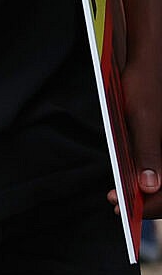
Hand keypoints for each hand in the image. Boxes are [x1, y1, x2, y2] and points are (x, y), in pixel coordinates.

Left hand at [115, 46, 161, 216]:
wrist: (149, 65)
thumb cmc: (145, 88)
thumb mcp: (143, 122)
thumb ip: (148, 155)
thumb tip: (149, 187)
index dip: (152, 207)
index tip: (125, 210)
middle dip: (149, 202)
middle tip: (118, 204)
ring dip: (149, 192)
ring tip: (122, 194)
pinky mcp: (161, 143)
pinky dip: (150, 176)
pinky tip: (132, 179)